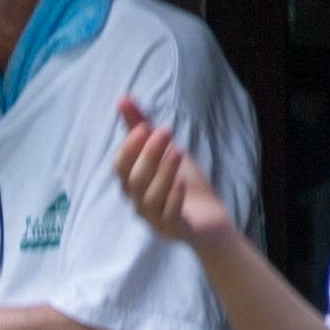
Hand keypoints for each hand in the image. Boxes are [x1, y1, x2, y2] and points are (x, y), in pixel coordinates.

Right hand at [109, 100, 241, 247]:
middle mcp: (138, 203)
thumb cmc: (183, 183)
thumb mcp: (164, 151)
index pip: (120, 168)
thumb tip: (122, 98)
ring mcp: (155, 219)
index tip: (145, 127)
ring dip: (163, 173)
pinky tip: (181, 182)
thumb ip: (140, 127)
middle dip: (148, 155)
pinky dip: (173, 199)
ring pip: (150, 199)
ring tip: (178, 151)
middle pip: (134, 181)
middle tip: (165, 131)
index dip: (129, 149)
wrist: (209, 218)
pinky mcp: (174, 230)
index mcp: (132, 185)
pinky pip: (169, 217)